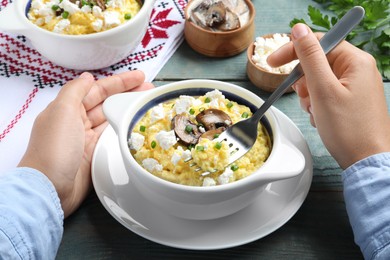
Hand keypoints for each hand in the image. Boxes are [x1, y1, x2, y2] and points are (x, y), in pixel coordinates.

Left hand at [18, 70, 153, 216]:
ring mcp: (87, 139)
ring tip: (148, 106)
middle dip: (128, 95)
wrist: (50, 188)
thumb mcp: (61, 111)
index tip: (139, 77)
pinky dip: (125, 131)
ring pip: (112, 120)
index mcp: (68, 108)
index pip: (97, 90)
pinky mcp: (95, 155)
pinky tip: (137, 128)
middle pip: (107, 103)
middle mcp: (77, 122)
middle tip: (149, 90)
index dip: (118, 82)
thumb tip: (87, 77)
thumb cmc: (53, 149)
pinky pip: (113, 138)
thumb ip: (75, 90)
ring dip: (129, 111)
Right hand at [268, 24, 389, 168]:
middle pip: (318, 62)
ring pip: (318, 80)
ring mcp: (355, 86)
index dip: (292, 51)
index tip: (271, 62)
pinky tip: (322, 117)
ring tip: (316, 111)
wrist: (365, 160)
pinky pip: (325, 93)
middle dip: (305, 81)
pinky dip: (317, 104)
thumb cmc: (348, 128)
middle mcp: (357, 70)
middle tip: (305, 97)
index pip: (318, 43)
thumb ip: (309, 57)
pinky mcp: (350, 100)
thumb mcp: (322, 89)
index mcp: (355, 61)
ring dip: (310, 96)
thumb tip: (298, 30)